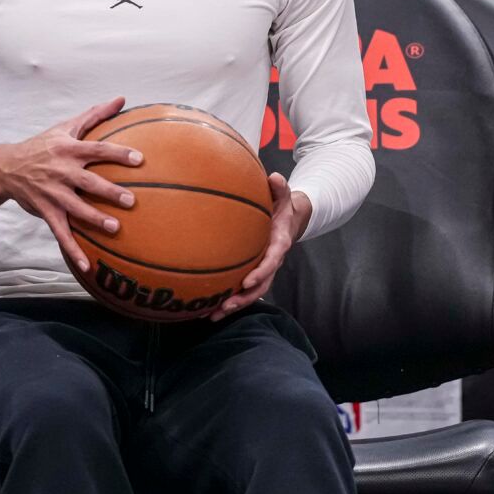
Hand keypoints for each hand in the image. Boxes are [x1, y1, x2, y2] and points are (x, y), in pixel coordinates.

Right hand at [0, 96, 144, 273]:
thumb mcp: (65, 127)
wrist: (6, 167)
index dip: (117, 154)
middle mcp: (62, 171)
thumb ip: (95, 115)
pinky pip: (61, 233)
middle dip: (110, 191)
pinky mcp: (47, 212)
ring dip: (95, 219)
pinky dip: (73, 250)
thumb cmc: (43, 145)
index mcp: (69, 150)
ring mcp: (53, 193)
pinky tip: (87, 266)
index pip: (97, 150)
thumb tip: (121, 98)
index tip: (139, 159)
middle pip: (89, 182)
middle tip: (131, 200)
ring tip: (115, 228)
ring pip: (76, 208)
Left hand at [214, 171, 308, 319]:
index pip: (272, 261)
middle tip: (226, 306)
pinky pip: (241, 290)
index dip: (261, 273)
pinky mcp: (252, 273)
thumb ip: (280, 188)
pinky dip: (226, 300)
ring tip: (211, 316)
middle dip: (244, 298)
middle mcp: (272, 261)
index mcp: (279, 244)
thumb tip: (275, 178)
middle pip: (261, 286)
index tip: (247, 281)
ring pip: (250, 293)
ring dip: (233, 306)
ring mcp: (263, 270)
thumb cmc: (281, 206)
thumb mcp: (283, 195)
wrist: (287, 219)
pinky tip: (205, 308)